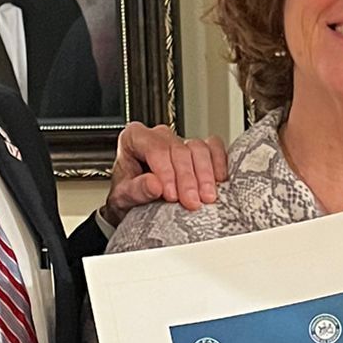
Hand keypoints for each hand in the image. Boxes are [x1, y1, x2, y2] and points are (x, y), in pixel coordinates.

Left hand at [106, 124, 227, 220]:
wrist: (135, 206)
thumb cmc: (127, 197)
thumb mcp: (123, 198)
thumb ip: (136, 190)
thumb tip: (154, 184)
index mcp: (135, 138)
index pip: (155, 149)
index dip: (166, 172)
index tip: (171, 195)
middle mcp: (159, 136)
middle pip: (179, 150)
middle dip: (187, 178)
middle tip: (191, 202)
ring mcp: (180, 140)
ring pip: (198, 148)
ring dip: (205, 175)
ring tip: (206, 198)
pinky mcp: (198, 149)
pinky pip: (214, 147)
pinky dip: (219, 163)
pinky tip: (219, 181)